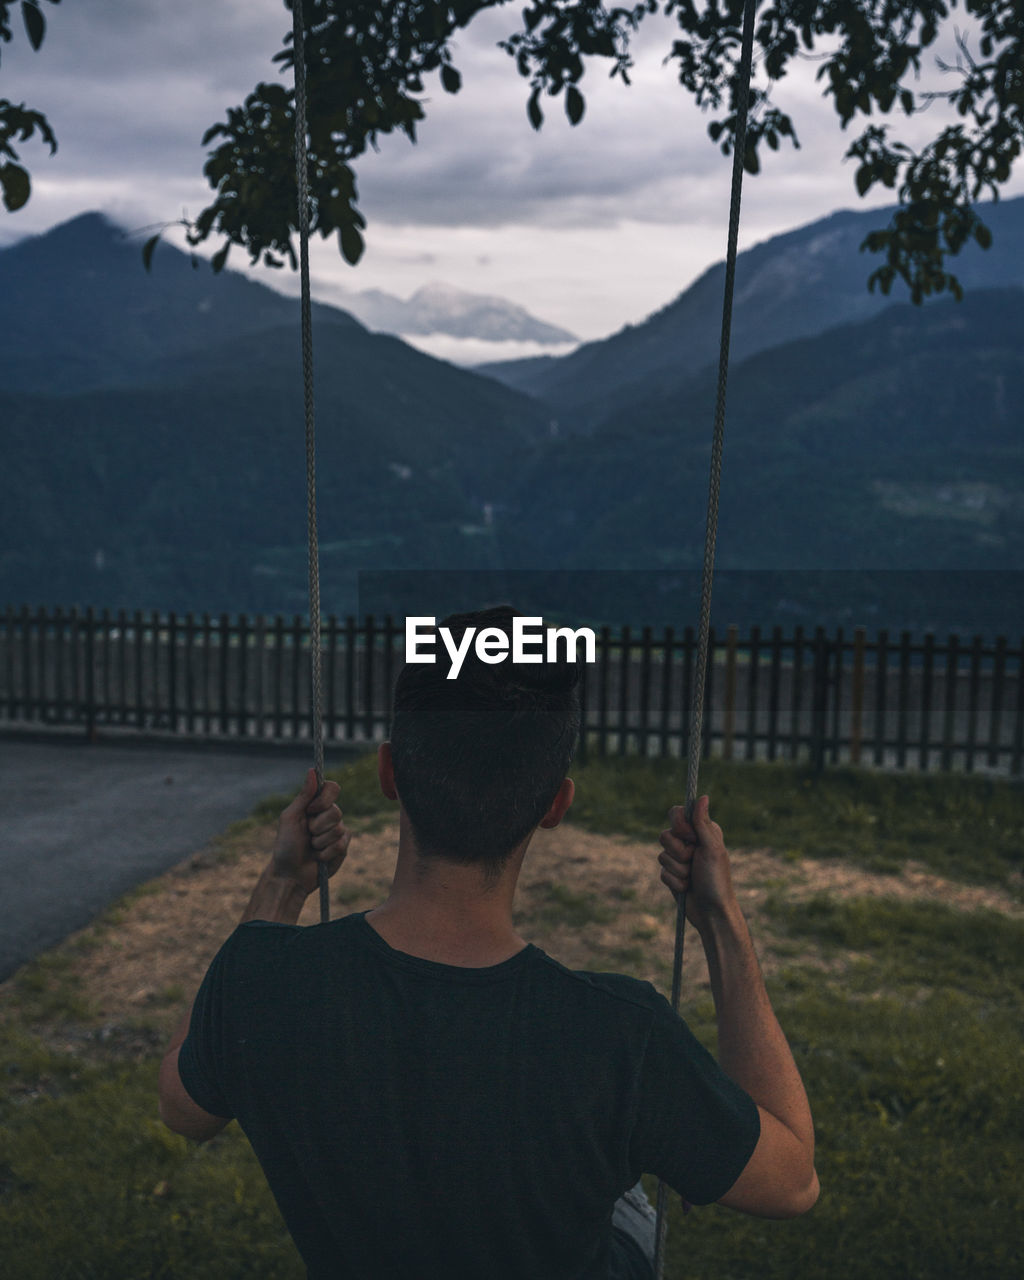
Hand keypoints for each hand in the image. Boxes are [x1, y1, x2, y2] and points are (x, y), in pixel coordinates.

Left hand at [271, 769, 351, 895]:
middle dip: (318, 825)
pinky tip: (318, 857)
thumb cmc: (286, 846)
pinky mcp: (343, 848)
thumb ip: (303, 796)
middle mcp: (328, 816)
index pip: (332, 788)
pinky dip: (326, 852)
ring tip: (311, 848)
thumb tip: (313, 770)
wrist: (290, 875)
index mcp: (315, 806)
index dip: (325, 798)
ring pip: (338, 829)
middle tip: (307, 834)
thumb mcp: (290, 818)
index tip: (311, 809)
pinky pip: (341, 844)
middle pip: (336, 811)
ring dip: (319, 841)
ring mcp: (337, 832)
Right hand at [657, 795, 737, 933]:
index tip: (689, 836)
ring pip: (662, 855)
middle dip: (678, 852)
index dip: (678, 824)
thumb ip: (703, 823)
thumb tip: (703, 796)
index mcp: (703, 831)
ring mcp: (680, 859)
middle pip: (665, 834)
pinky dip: (675, 881)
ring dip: (678, 869)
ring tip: (692, 877)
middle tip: (694, 861)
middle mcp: (690, 842)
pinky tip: (687, 888)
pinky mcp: (672, 874)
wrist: (712, 912)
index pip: (677, 813)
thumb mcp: (712, 849)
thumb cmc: (717, 880)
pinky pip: (662, 872)